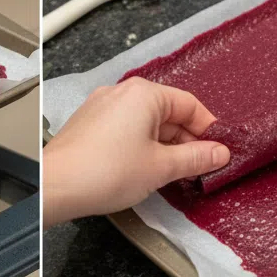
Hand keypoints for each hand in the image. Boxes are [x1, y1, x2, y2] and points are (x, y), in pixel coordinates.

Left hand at [43, 77, 229, 226]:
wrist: (56, 184)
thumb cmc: (107, 171)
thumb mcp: (161, 167)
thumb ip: (195, 158)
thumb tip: (220, 153)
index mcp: (143, 94)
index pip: (189, 104)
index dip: (208, 129)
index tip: (219, 151)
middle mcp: (122, 92)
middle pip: (167, 111)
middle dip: (186, 139)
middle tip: (200, 168)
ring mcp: (103, 105)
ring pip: (146, 120)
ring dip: (164, 144)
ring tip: (173, 173)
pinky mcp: (91, 121)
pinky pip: (126, 126)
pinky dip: (142, 143)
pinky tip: (144, 167)